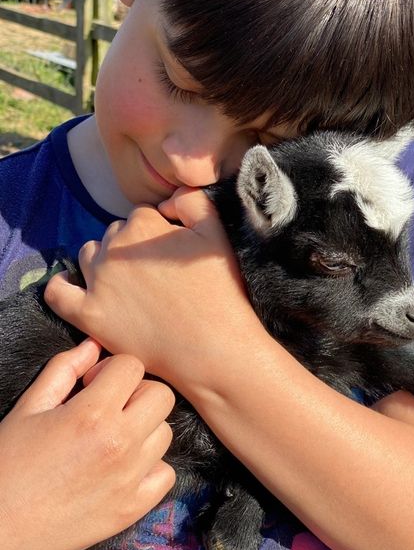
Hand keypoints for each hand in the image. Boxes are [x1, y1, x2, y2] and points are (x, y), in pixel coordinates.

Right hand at [0, 339, 175, 549]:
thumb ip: (64, 369)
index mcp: (92, 414)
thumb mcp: (29, 407)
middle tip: (108, 407)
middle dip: (136, 393)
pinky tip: (122, 468)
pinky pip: (166, 474)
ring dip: (144, 429)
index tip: (91, 384)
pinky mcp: (133, 509)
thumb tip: (93, 345)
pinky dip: (151, 468)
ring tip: (111, 438)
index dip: (111, 369)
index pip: (133, 366)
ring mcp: (130, 478)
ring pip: (165, 433)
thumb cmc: (7, 465)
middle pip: (161, 396)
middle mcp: (120, 443)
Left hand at [44, 194, 263, 389]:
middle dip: (132, 247)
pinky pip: (58, 294)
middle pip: (115, 234)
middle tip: (156, 274)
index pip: (141, 216)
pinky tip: (76, 286)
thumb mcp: (216, 233)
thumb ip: (191, 201)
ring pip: (90, 255)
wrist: (214, 348)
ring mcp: (98, 282)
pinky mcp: (89, 315)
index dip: (158, 233)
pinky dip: (62, 286)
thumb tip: (167, 202)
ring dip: (105, 263)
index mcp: (143, 224)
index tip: (171, 254)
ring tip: (131, 284)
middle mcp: (115, 248)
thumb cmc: (220, 292)